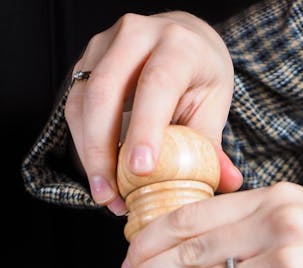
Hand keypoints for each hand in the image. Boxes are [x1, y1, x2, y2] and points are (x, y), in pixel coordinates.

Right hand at [65, 12, 242, 213]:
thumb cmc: (199, 79)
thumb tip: (227, 182)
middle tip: (112, 196)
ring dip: (89, 154)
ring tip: (106, 195)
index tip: (140, 170)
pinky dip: (84, 146)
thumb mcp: (213, 107)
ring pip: (83, 101)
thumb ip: (213, 146)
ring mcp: (105, 45)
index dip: (145, 128)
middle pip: (106, 91)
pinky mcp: (86, 63)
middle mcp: (136, 35)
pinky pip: (74, 108)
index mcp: (178, 44)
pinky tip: (100, 176)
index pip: (157, 83)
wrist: (184, 43)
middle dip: (103, 150)